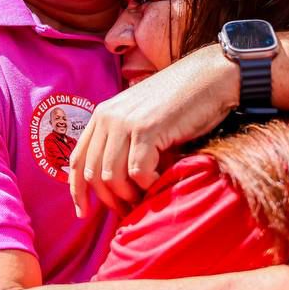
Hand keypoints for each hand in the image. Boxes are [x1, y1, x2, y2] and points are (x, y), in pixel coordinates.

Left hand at [69, 45, 236, 214]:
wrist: (210, 77)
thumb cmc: (182, 101)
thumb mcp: (143, 118)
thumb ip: (125, 140)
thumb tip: (117, 182)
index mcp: (103, 114)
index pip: (77, 158)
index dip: (77, 190)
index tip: (83, 212)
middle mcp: (108, 117)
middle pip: (93, 173)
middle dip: (109, 199)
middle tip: (128, 210)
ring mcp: (126, 122)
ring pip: (113, 177)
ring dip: (129, 195)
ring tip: (146, 199)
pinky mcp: (147, 129)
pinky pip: (138, 172)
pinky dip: (148, 185)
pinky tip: (160, 180)